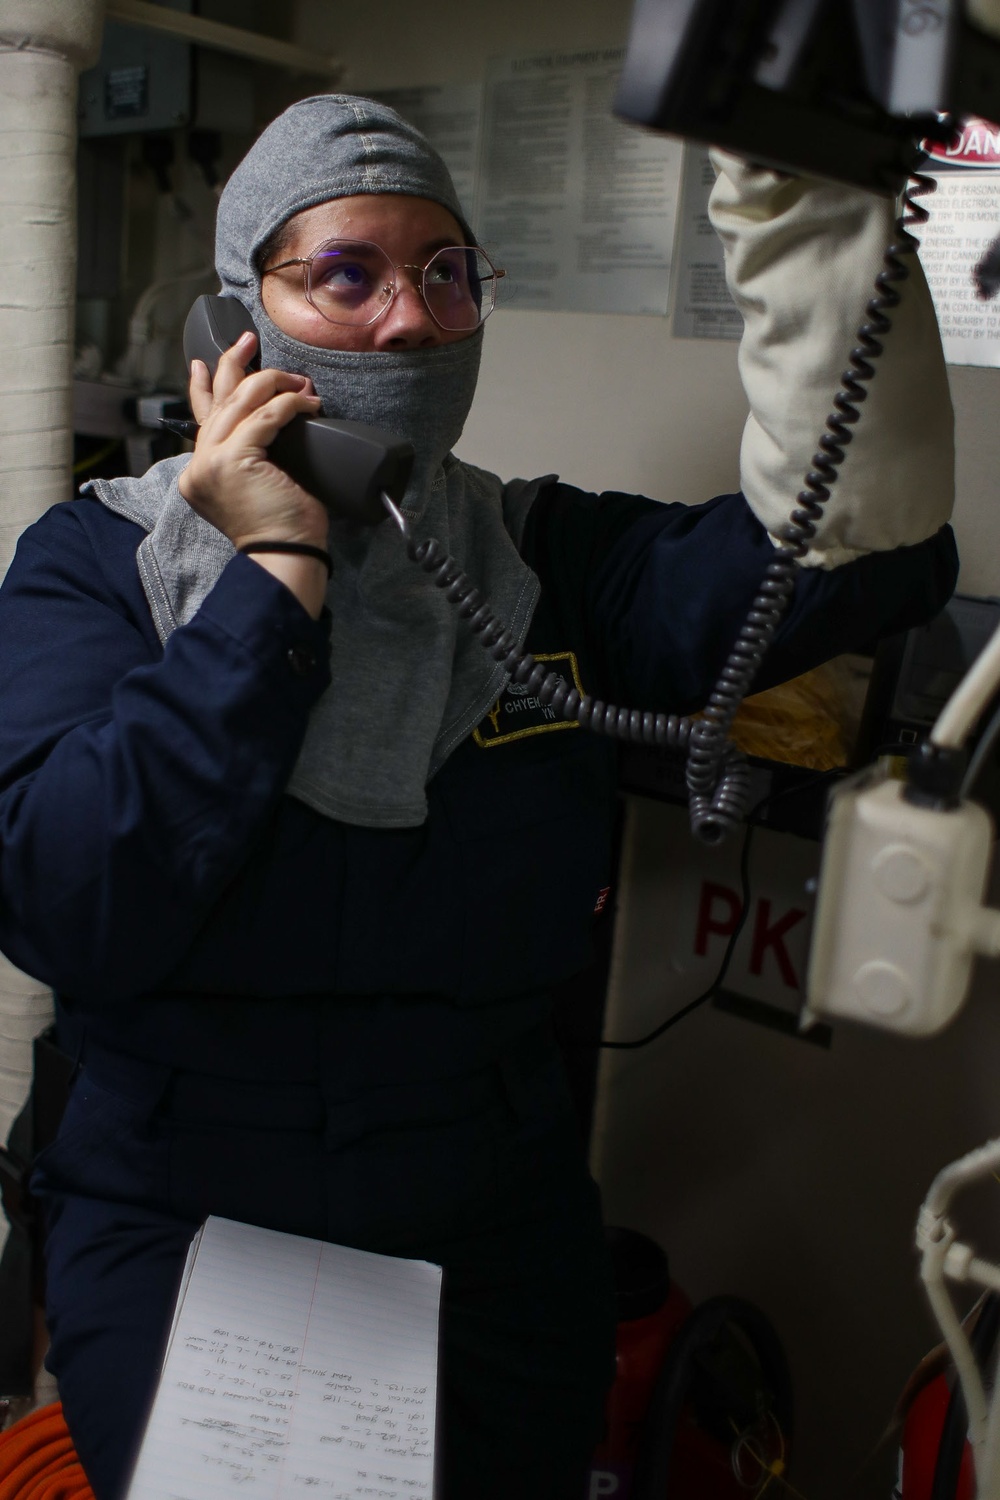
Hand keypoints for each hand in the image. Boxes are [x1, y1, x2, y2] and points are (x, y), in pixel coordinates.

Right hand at [179, 332, 330, 616]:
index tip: (206, 363)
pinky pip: (266, 416)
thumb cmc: (281, 530)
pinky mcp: (235, 460)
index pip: (199, 420)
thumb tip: (272, 420)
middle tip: (246, 341)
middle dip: (232, 366)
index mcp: (198, 475)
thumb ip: (249, 456)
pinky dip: (290, 404)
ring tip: (294, 376)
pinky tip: (307, 401)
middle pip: (215, 402)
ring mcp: (212, 463)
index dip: (203, 387)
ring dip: (270, 382)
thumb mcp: (257, 486)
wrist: (284, 557)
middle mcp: (198, 466)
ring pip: (238, 402)